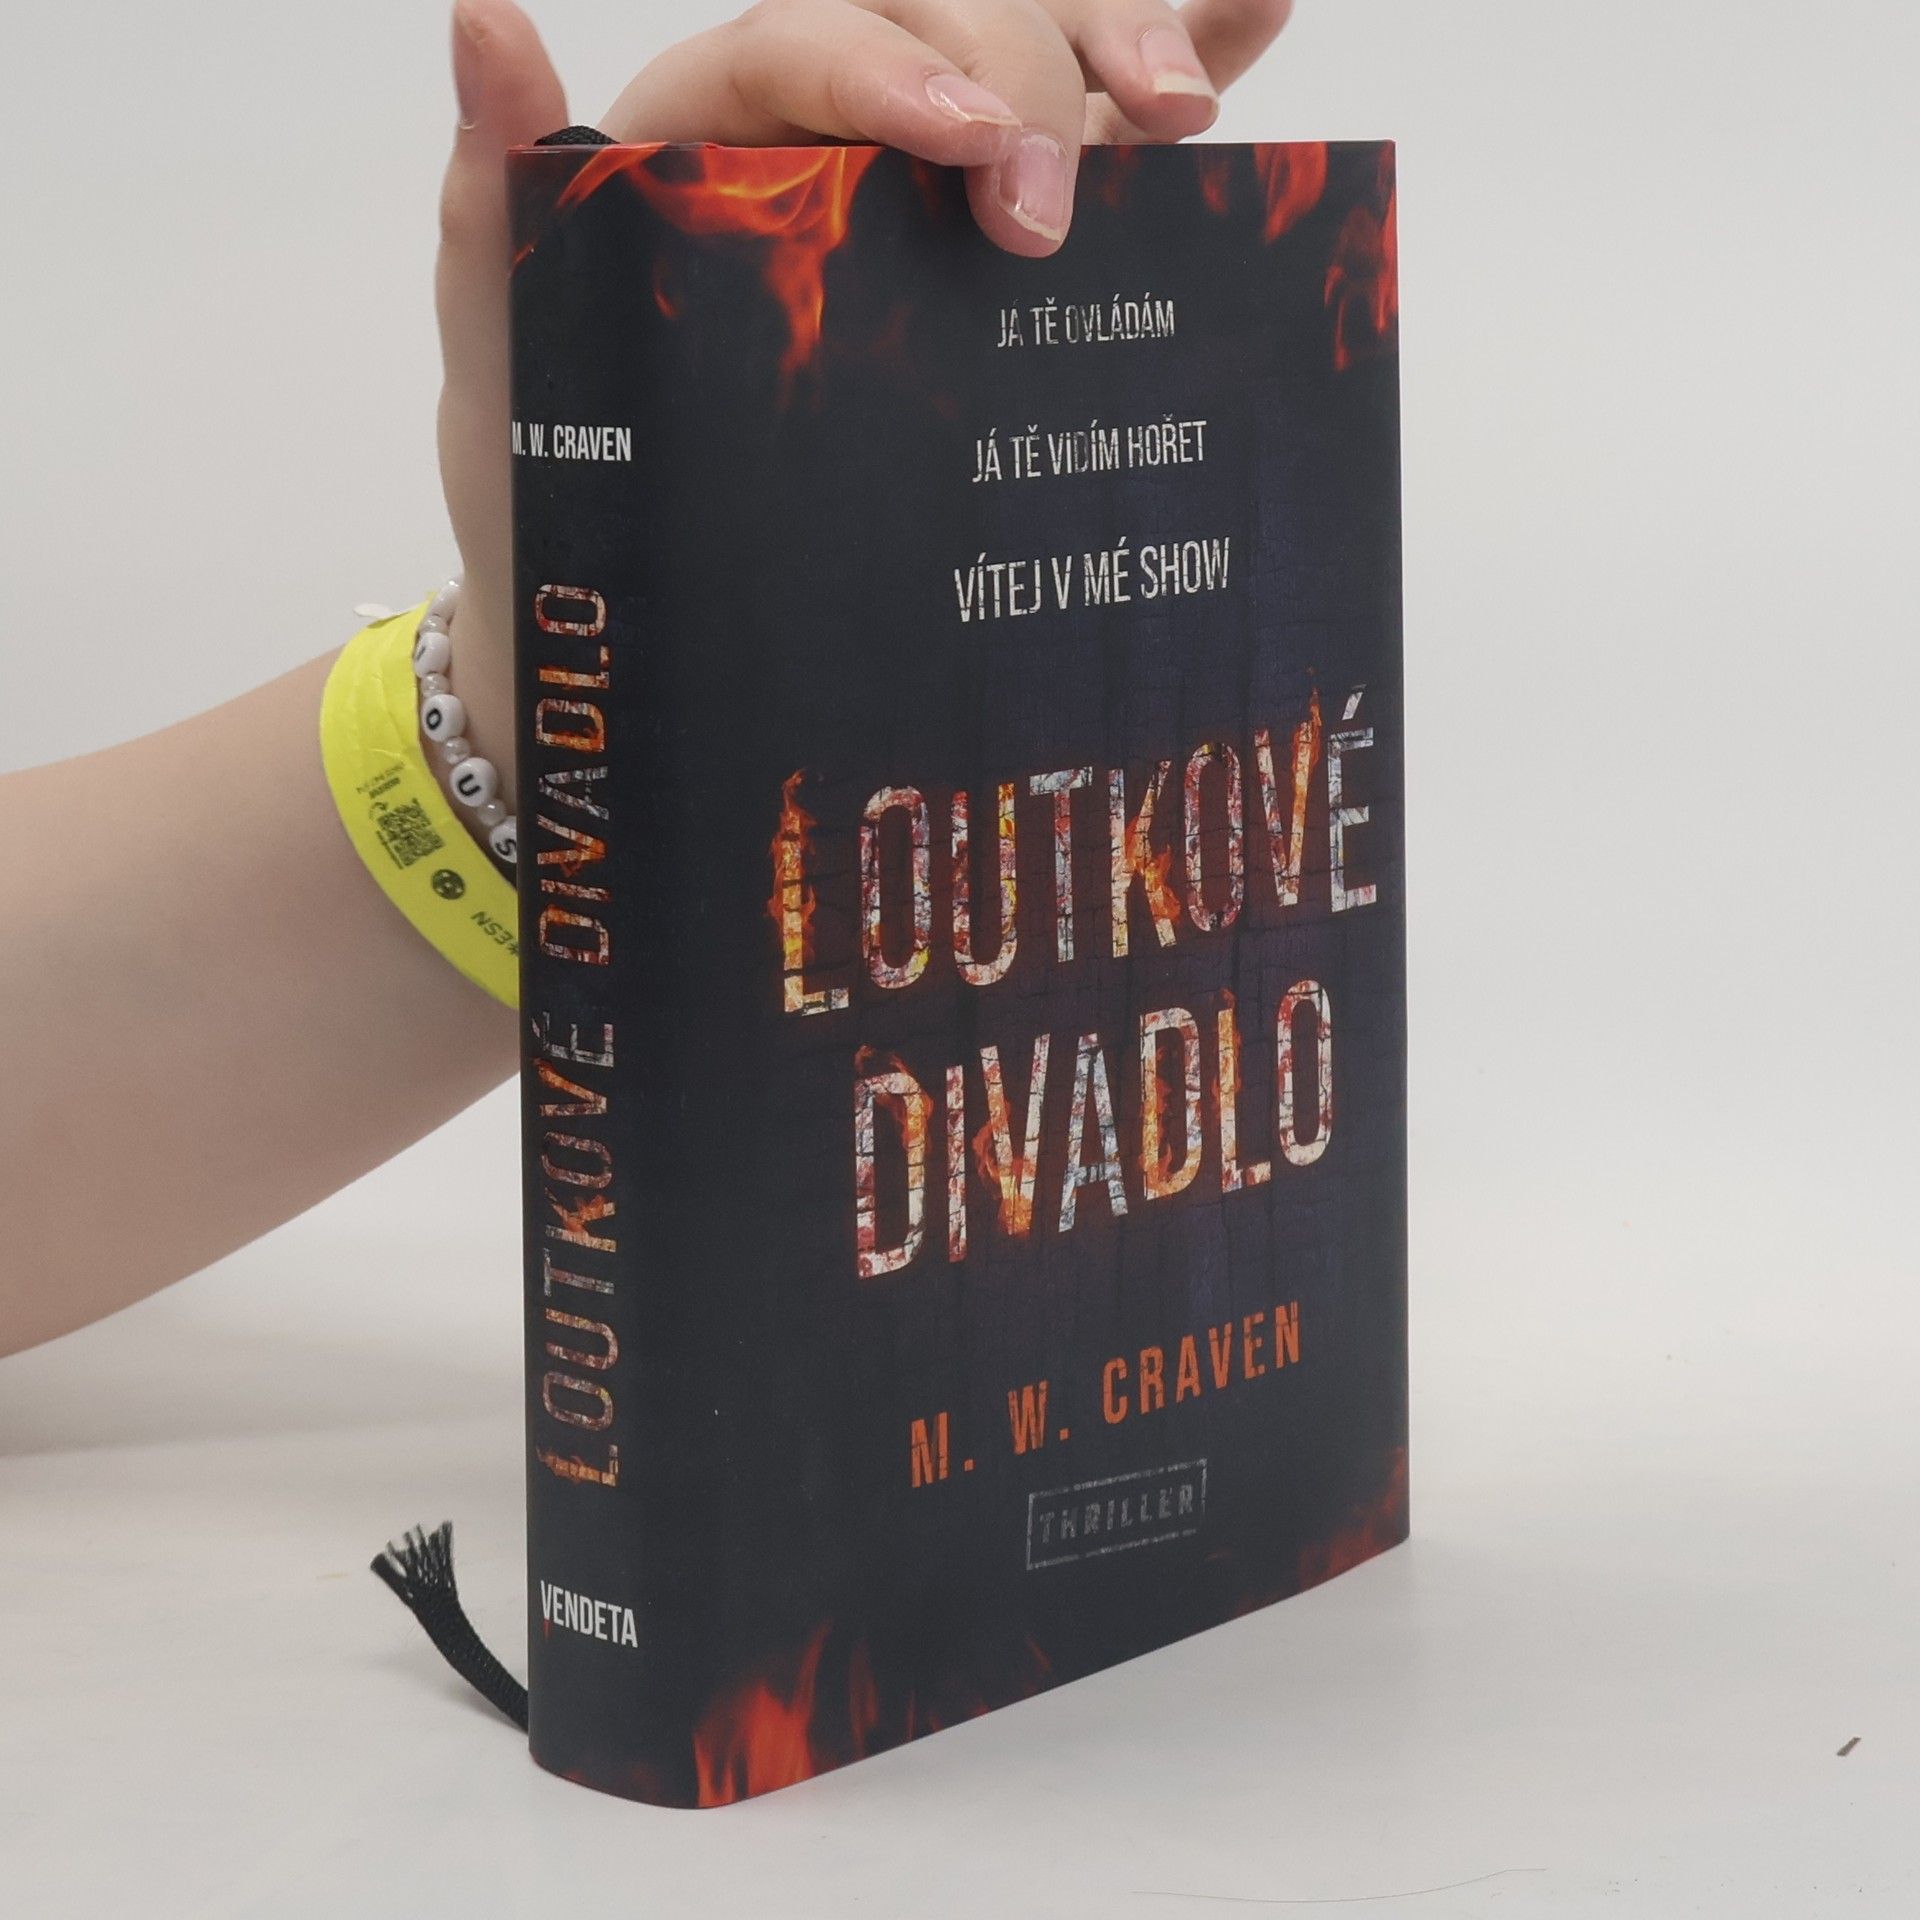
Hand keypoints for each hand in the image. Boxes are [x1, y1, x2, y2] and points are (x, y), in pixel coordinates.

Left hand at [432, 0, 1293, 773]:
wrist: (634, 605)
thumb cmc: (562, 481)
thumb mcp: (511, 362)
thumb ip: (493, 212)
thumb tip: (483, 22)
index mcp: (705, 130)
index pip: (805, 40)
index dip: (894, 67)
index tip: (973, 145)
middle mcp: (823, 129)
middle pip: (944, 18)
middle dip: (1025, 75)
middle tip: (1053, 213)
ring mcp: (914, 178)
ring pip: (1033, 48)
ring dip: (1120, 43)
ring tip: (1183, 114)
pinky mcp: (981, 238)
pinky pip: (1088, 127)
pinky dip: (1180, 57)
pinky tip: (1246, 26)